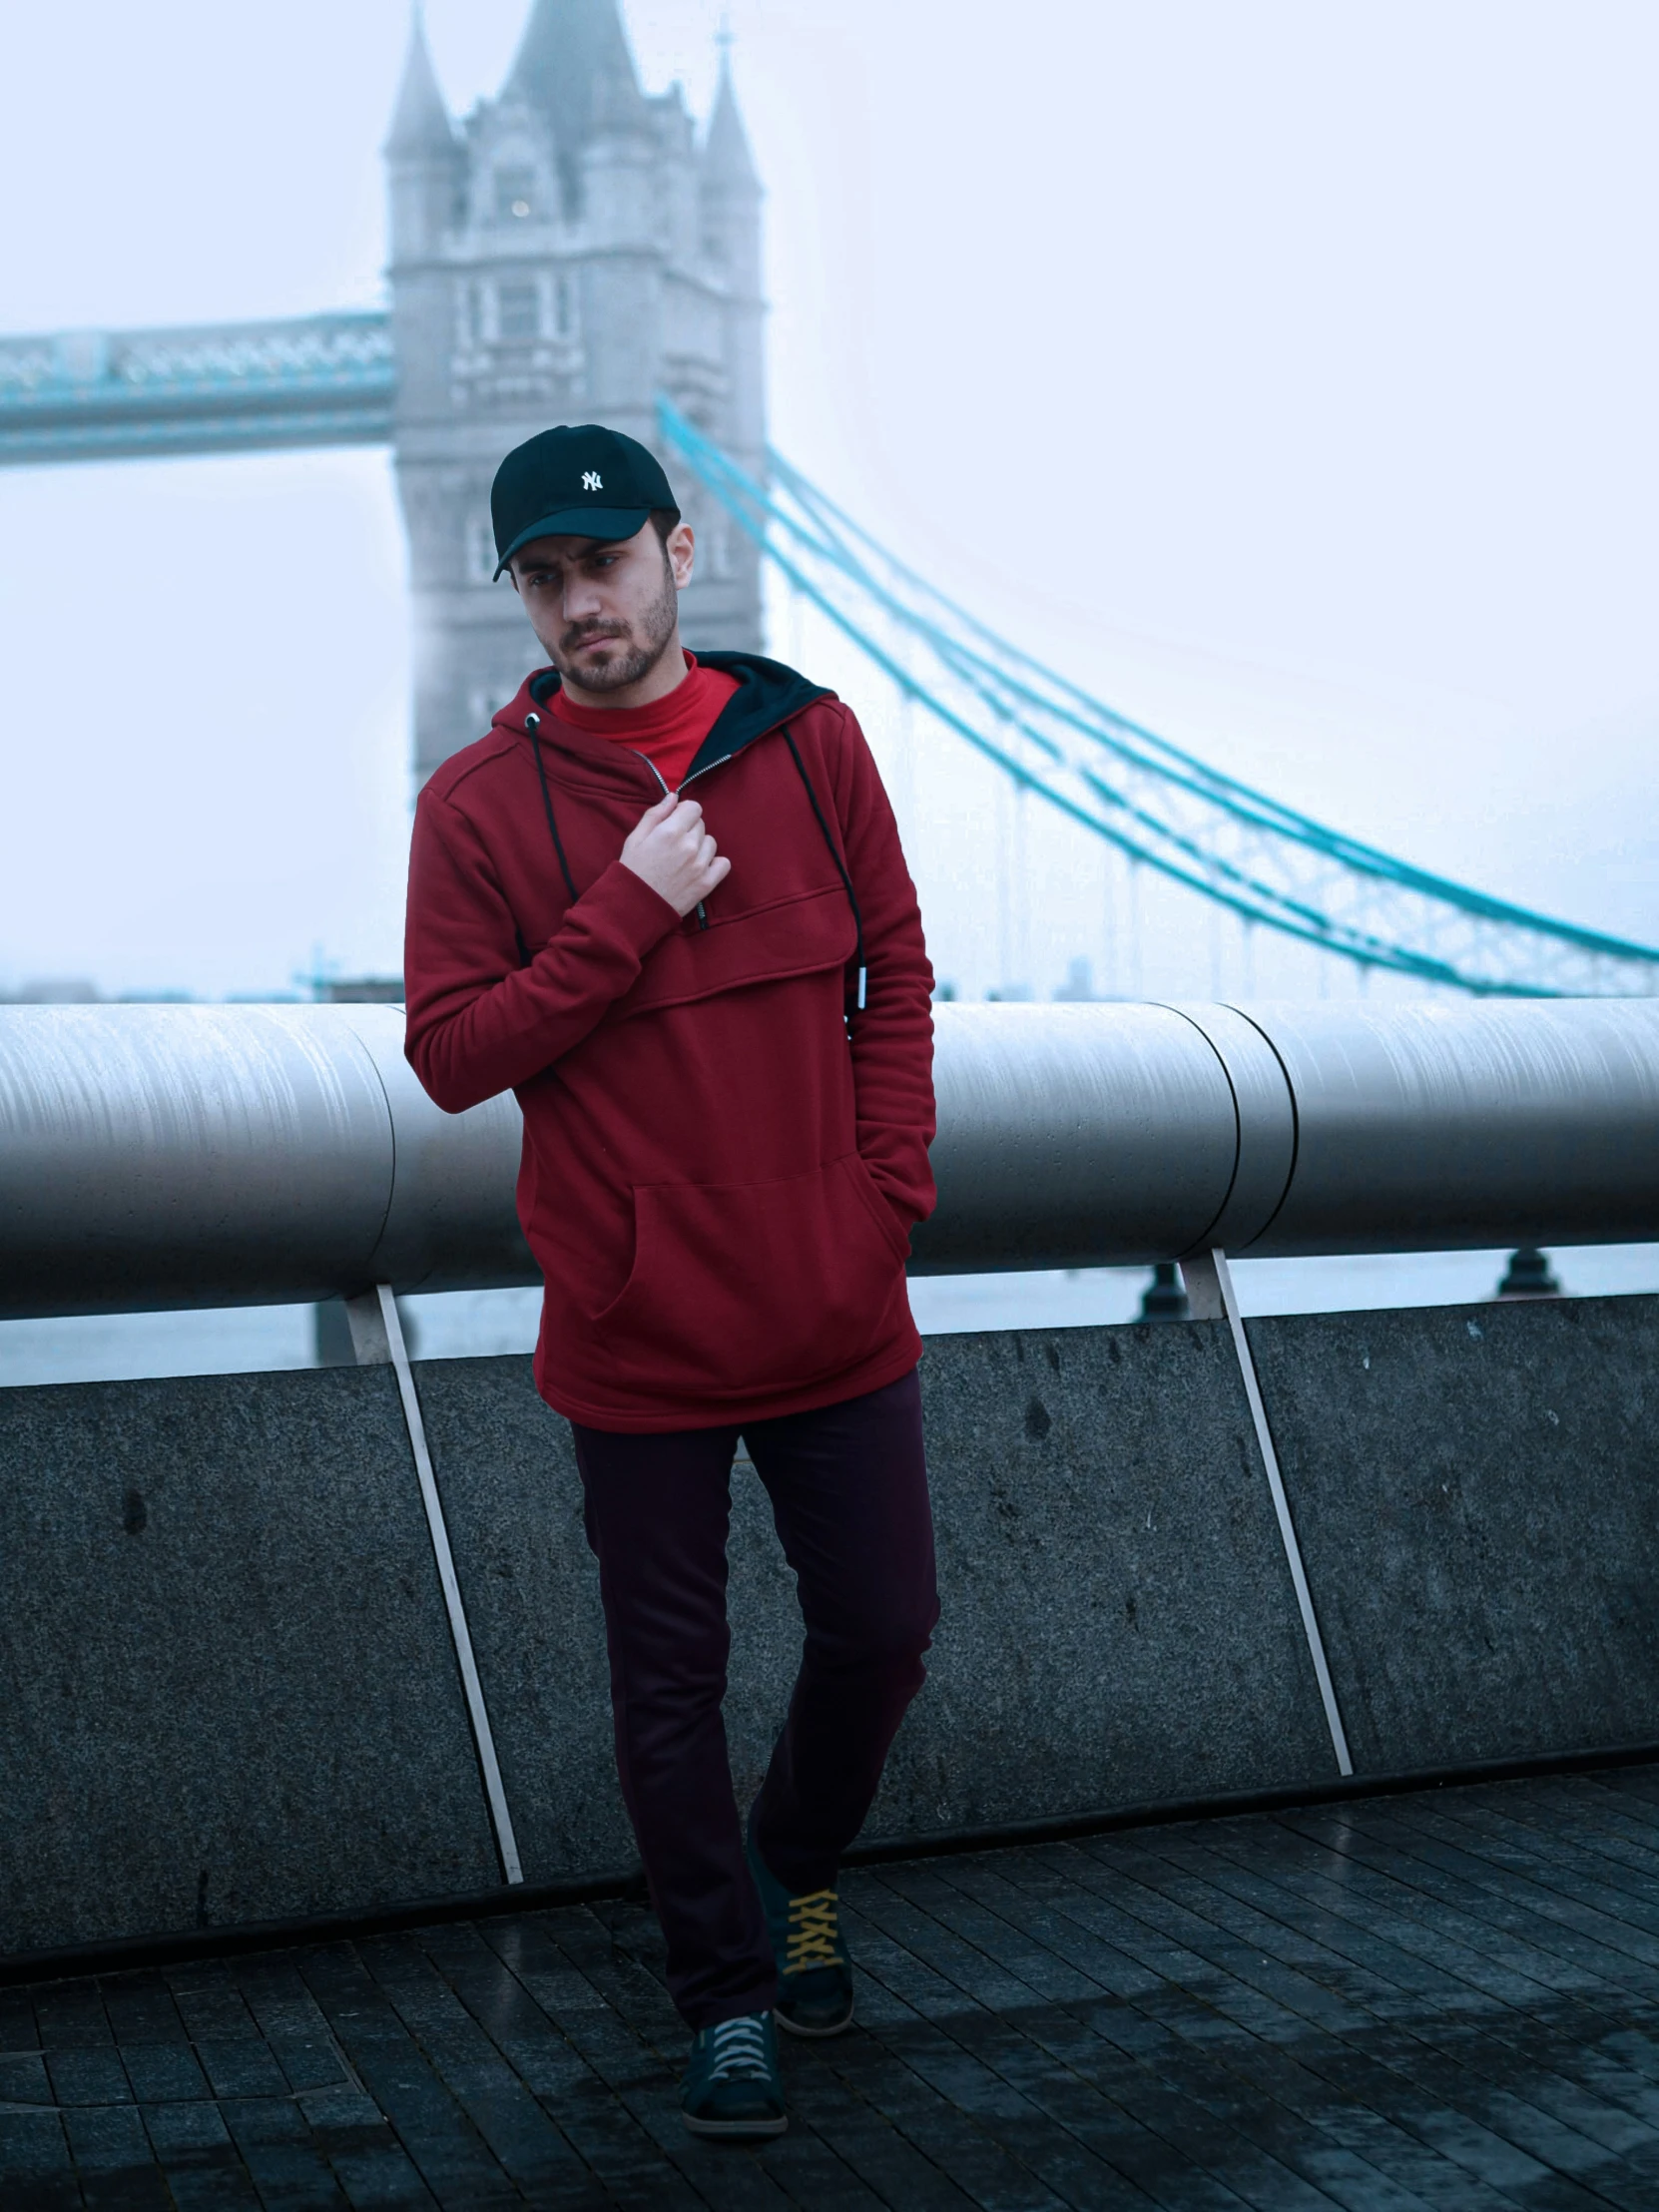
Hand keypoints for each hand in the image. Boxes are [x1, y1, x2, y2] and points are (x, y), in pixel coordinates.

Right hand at [619, 791, 731, 916]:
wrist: (634, 907)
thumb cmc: (632, 870)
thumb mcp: (635, 838)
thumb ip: (656, 814)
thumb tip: (674, 796)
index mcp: (670, 831)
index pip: (694, 807)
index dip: (685, 812)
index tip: (676, 822)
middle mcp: (689, 846)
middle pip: (701, 824)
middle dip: (690, 829)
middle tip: (674, 844)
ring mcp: (700, 866)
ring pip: (711, 843)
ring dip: (700, 846)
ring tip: (684, 859)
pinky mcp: (707, 883)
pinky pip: (724, 864)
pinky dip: (715, 863)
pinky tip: (700, 868)